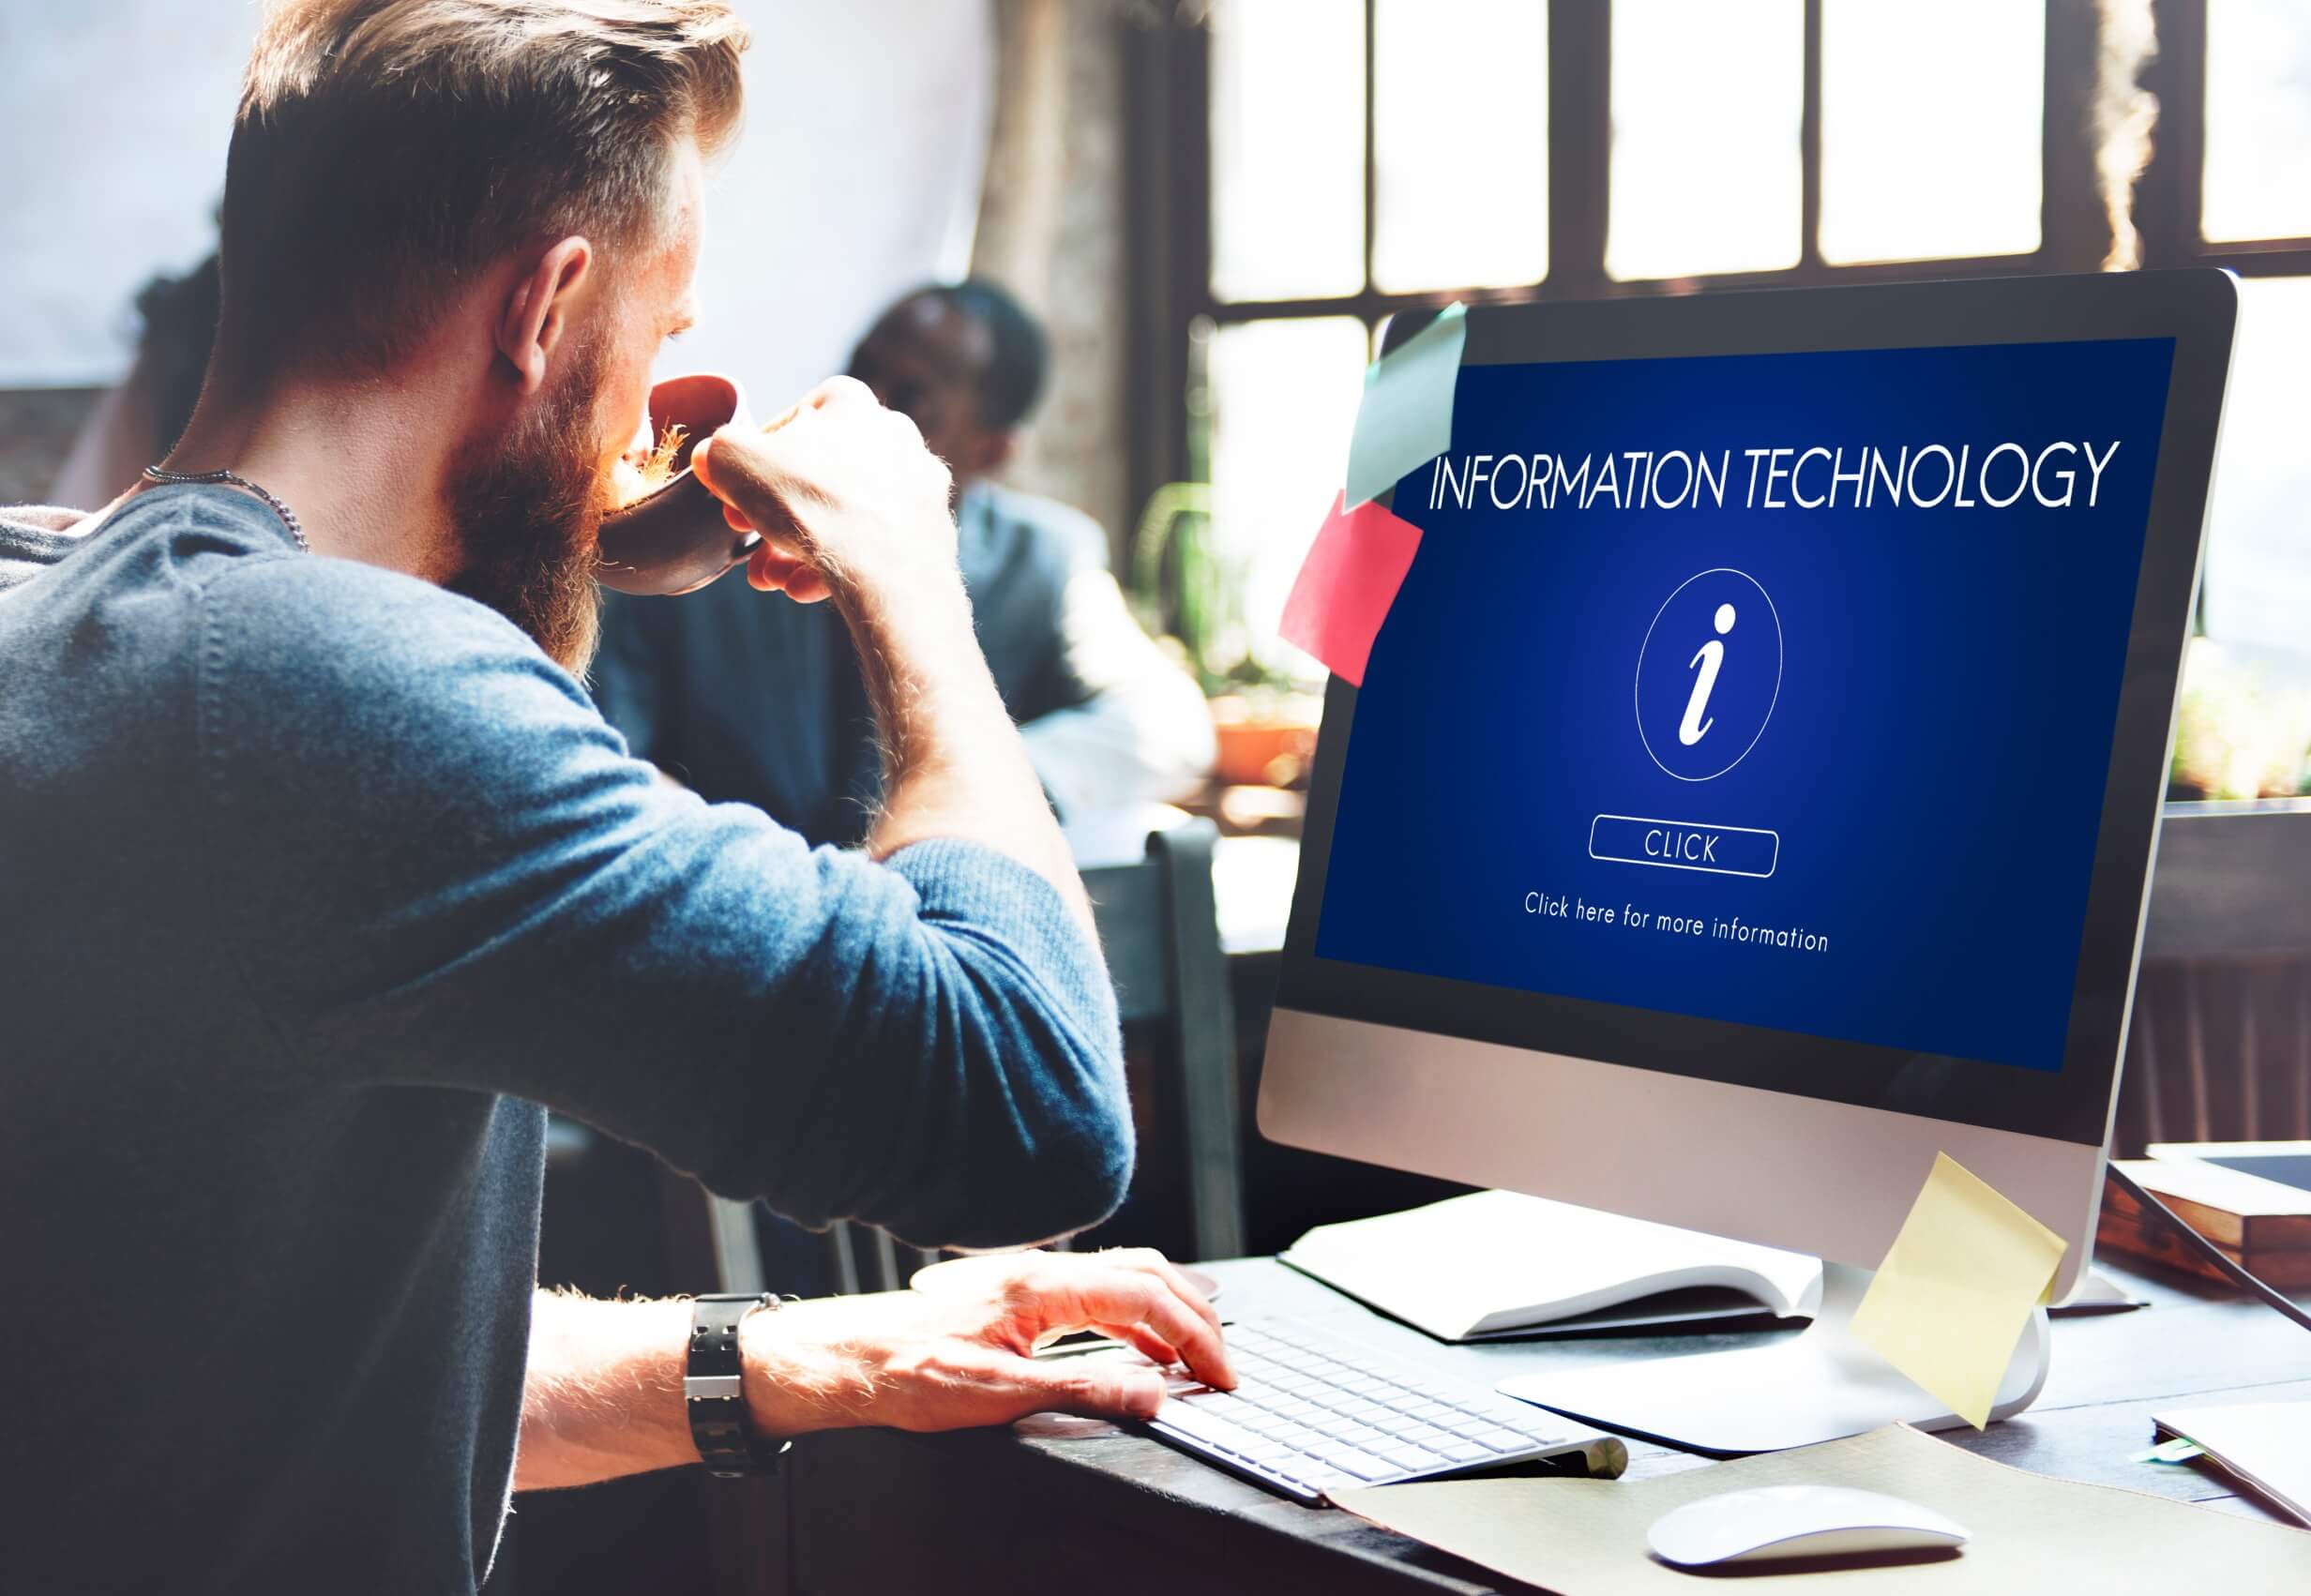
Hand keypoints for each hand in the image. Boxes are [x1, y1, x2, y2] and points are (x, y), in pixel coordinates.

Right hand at [688, 375, 956, 607]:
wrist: (888, 567)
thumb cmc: (811, 501)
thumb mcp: (735, 462)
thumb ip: (718, 451)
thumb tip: (711, 457)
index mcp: (852, 403)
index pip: (795, 417)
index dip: (758, 455)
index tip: (736, 487)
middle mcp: (894, 436)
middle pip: (818, 476)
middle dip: (774, 514)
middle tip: (747, 541)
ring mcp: (917, 486)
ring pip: (844, 515)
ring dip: (799, 547)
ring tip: (771, 578)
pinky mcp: (930, 532)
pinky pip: (873, 545)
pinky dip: (837, 565)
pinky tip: (804, 590)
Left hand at [739, 1249, 1232, 1436]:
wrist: (847, 1358)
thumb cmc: (906, 1372)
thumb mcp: (997, 1395)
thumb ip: (1081, 1389)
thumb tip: (1151, 1393)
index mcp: (1041, 1285)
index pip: (1145, 1296)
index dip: (1194, 1336)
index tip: (1220, 1375)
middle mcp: (1040, 1269)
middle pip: (1145, 1272)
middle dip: (1195, 1316)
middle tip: (1223, 1366)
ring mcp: (1030, 1276)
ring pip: (1124, 1275)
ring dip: (1169, 1309)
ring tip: (1197, 1353)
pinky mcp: (1020, 1293)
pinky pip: (1098, 1290)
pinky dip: (1136, 1313)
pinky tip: (1141, 1345)